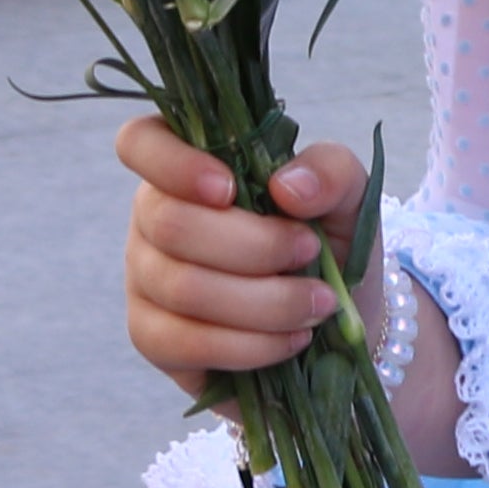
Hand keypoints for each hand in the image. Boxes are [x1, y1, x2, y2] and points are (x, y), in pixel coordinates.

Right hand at [121, 115, 357, 398]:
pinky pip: (182, 343)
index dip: (173, 163)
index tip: (230, 188)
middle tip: (311, 253)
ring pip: (183, 288)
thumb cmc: (327, 239)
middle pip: (172, 225)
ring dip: (264, 302)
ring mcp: (145, 278)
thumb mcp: (348, 194)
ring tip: (317, 304)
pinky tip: (291, 339)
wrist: (333, 315)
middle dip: (257, 246)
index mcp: (190, 166)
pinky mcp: (152, 337)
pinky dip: (248, 345)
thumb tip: (286, 186)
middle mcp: (154, 217)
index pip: (141, 142)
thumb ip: (329, 171)